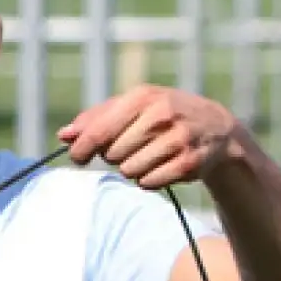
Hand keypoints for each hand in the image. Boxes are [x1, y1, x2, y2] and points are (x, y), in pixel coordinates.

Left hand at [56, 85, 247, 188]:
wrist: (216, 128)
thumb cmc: (162, 115)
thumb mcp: (133, 106)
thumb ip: (96, 118)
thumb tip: (65, 135)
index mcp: (142, 97)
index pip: (99, 131)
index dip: (82, 148)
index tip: (78, 157)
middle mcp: (161, 115)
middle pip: (112, 155)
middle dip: (117, 156)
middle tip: (134, 147)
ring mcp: (177, 139)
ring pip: (129, 171)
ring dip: (134, 169)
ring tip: (151, 155)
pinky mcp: (188, 163)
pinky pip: (148, 183)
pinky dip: (149, 180)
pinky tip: (162, 167)